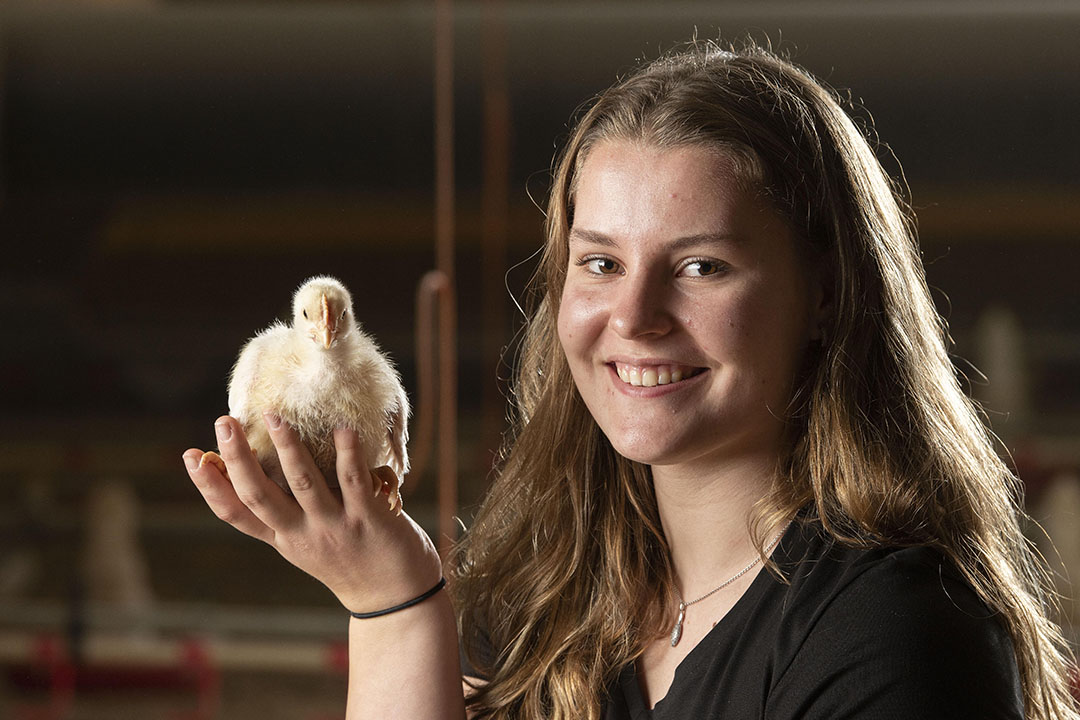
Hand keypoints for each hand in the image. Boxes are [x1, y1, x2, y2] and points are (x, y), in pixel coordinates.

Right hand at [182, 414, 441, 612]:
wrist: (396, 597)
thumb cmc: (349, 558)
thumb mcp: (306, 542)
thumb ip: (287, 510)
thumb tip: (265, 462)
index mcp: (283, 538)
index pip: (235, 514)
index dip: (209, 486)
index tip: (190, 455)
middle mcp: (302, 535)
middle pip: (259, 495)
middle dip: (238, 458)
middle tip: (225, 421)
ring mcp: (334, 527)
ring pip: (304, 484)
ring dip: (288, 449)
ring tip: (276, 417)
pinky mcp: (369, 520)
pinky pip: (354, 482)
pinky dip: (347, 454)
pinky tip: (343, 428)